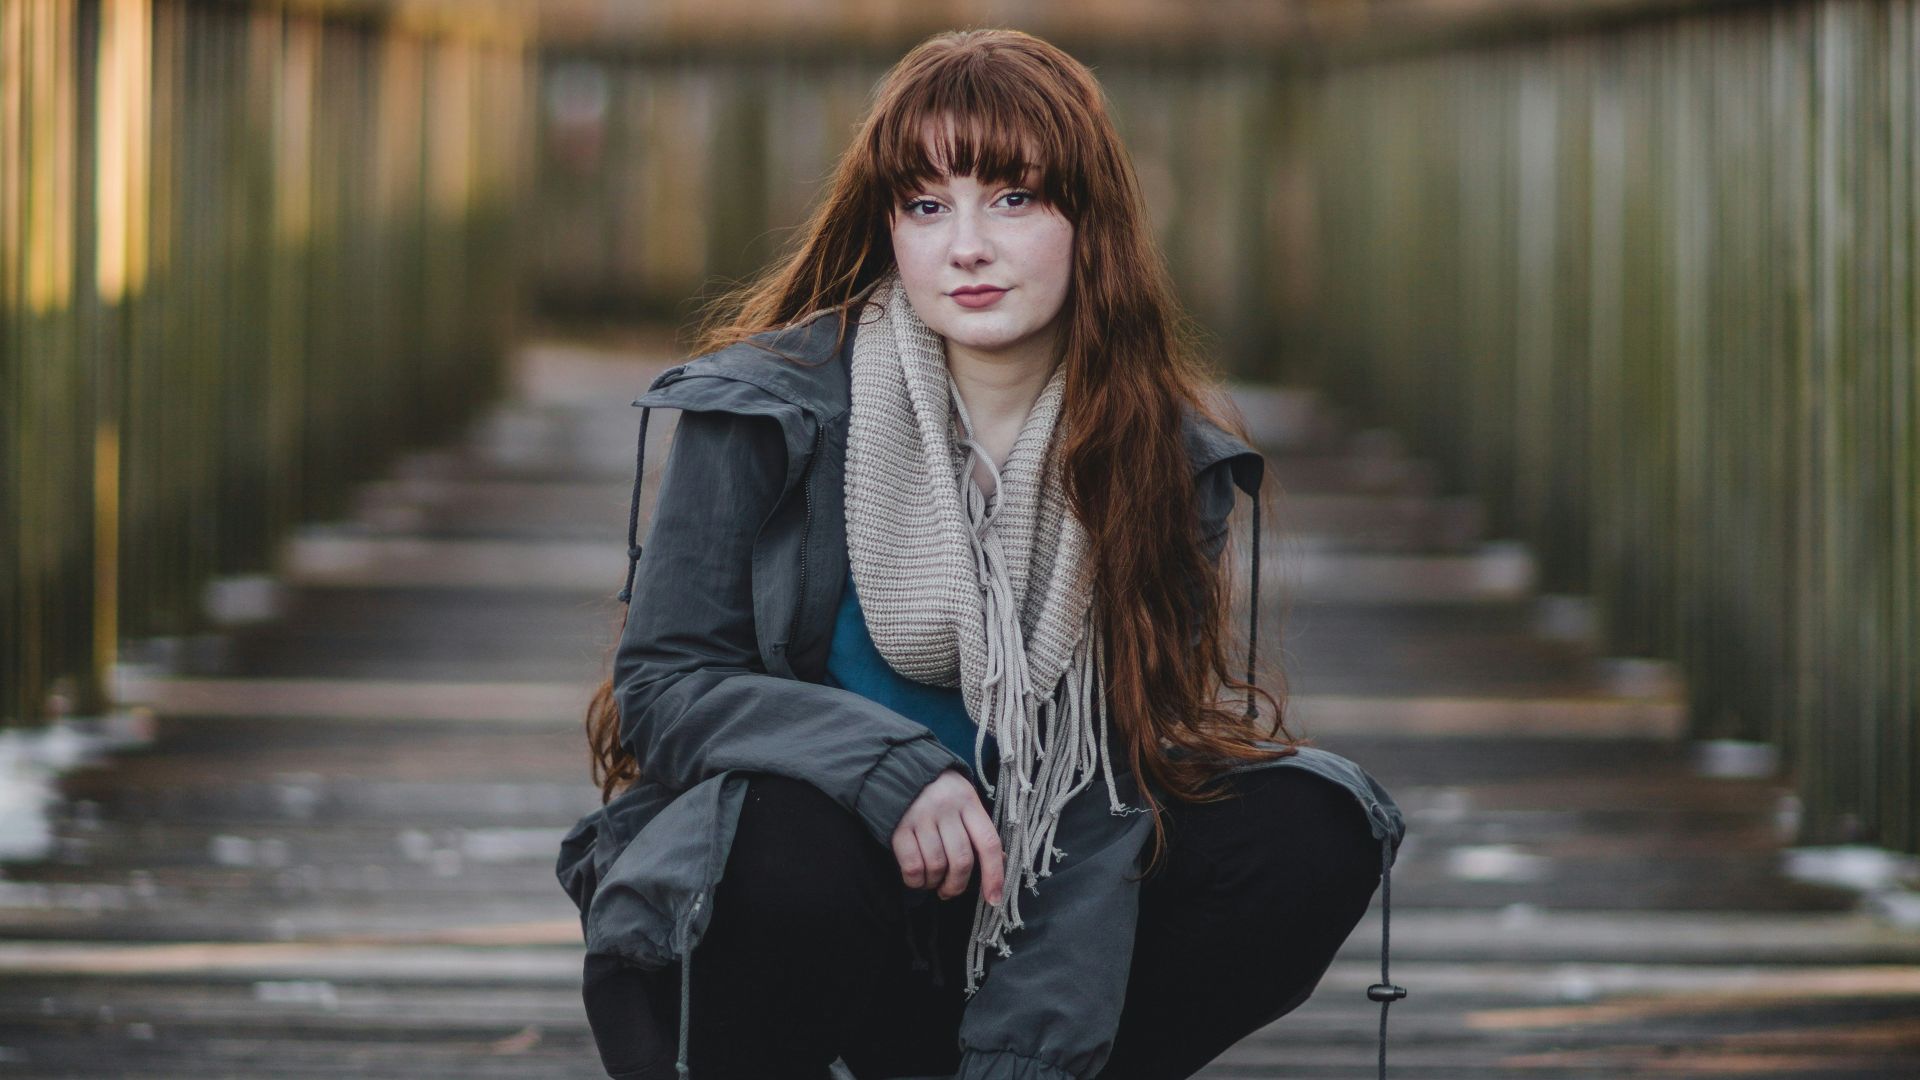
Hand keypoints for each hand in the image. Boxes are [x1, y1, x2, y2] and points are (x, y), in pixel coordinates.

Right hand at [892, 767, 1005, 903]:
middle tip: (949, 891)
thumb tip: (998, 860)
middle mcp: (947, 808)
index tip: (994, 899)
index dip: (995, 875)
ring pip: (937, 866)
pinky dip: (915, 880)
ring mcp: (921, 817)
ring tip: (931, 882)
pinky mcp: (898, 826)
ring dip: (934, 883)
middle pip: (961, 860)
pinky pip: (912, 865)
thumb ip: (976, 826)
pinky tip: (916, 878)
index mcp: (968, 801)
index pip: (988, 843)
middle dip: (957, 885)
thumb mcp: (961, 798)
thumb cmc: (934, 789)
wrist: (892, 765)